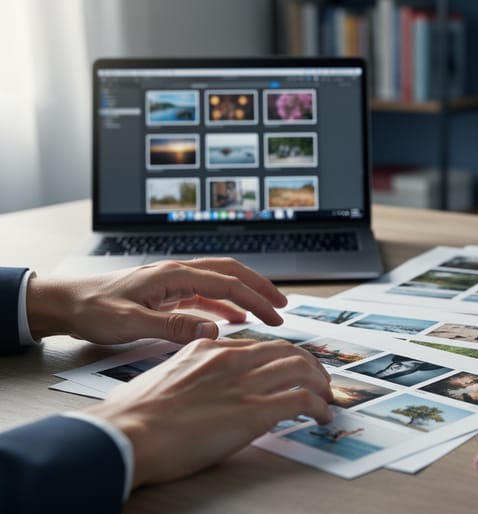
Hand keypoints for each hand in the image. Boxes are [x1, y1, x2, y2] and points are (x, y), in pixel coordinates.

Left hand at [26, 258, 287, 343]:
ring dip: (245, 297)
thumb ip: (174, 327)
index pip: (226, 283)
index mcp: (173, 275)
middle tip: (282, 307)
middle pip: (230, 274)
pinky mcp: (166, 295)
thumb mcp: (131, 323)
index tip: (276, 313)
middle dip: (259, 289)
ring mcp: (172, 283)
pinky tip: (233, 321)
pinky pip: (204, 297)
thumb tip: (213, 331)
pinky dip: (224, 307)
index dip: (255, 297)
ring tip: (266, 315)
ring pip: (220, 284)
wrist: (64, 303)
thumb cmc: (92, 310)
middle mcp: (176, 274)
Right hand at [83, 337, 333, 488]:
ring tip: (326, 396)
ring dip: (321, 384)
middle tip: (317, 379)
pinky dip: (319, 407)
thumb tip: (200, 386)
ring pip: (302, 370)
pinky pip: (302, 400)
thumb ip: (190, 373)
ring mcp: (245, 383)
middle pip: (287, 351)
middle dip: (309, 365)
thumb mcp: (164, 377)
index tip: (287, 367)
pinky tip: (322, 417)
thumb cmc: (133, 415)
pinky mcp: (255, 410)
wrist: (128, 433)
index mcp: (207, 348)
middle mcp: (231, 359)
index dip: (279, 357)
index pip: (257, 345)